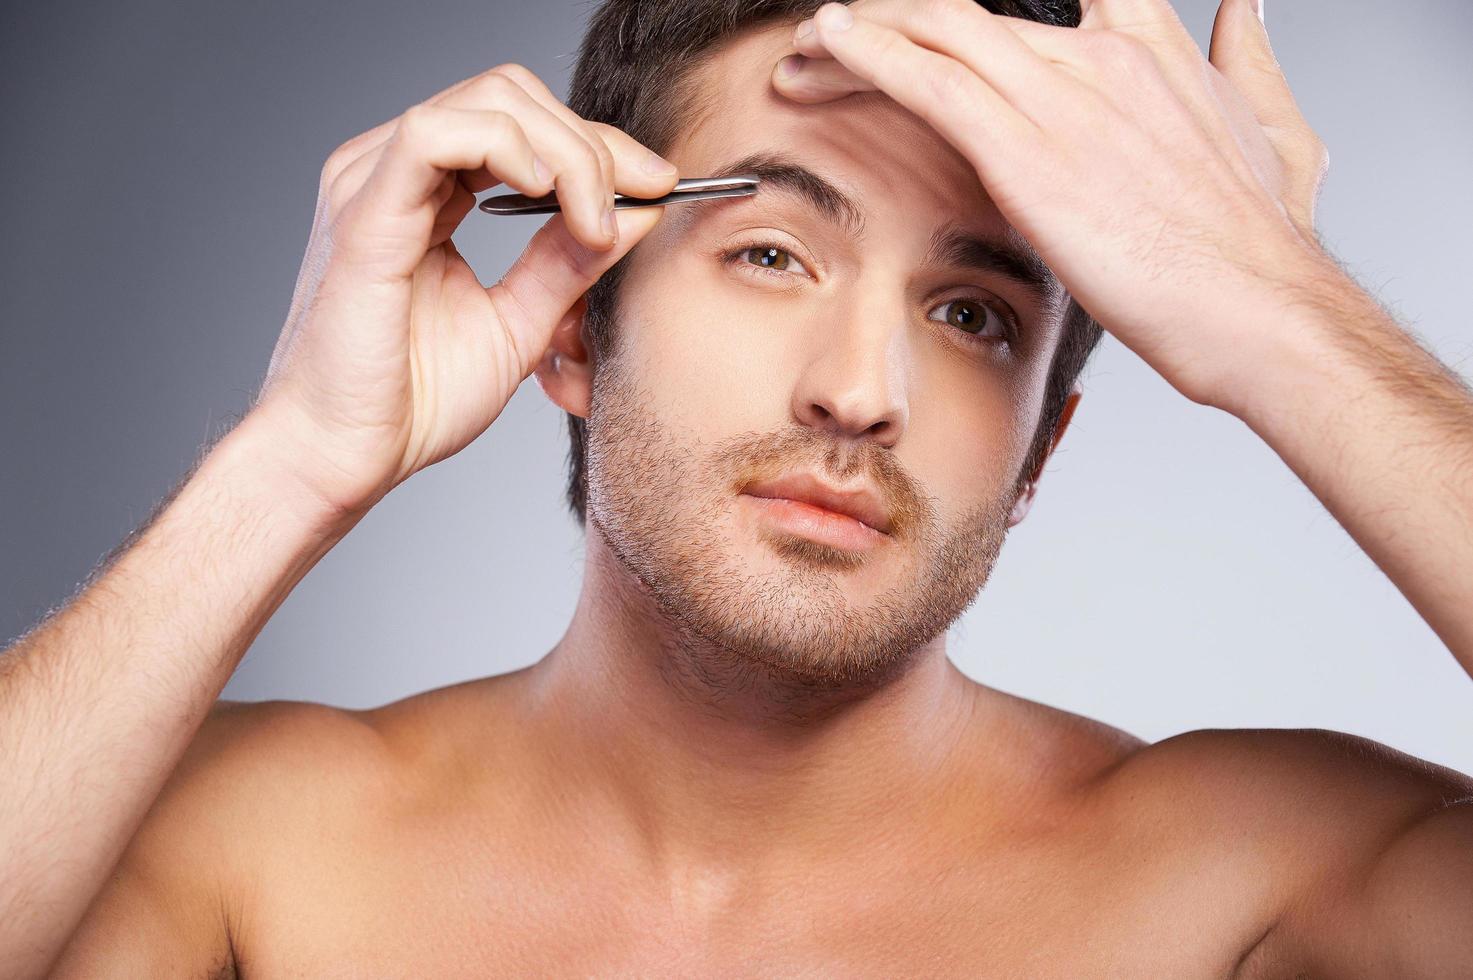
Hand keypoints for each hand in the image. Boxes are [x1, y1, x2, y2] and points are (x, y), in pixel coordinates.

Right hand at [250, 63, 679, 520]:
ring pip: (486, 102)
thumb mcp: (520, 321)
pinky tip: (545, 194)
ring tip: (594, 218)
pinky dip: (507, 148)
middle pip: (511, 97)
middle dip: (591, 140)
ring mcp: (372, 183)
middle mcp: (394, 172)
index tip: (659, 184)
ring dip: (564, 149)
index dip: (598, 144)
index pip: (521, 125)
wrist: (345, 458)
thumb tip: (639, 211)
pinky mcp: (363, 211)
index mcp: (427, 193)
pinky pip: (435, 133)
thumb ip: (571, 262)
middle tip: (640, 195)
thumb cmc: (412, 402)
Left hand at [772, 0, 1336, 409]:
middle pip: (963, 14)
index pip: (1042, 2)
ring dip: (858, 35)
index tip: (922, 28)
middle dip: (890, 24)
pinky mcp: (1025, 148)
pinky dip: (865, 54)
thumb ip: (1246, 62)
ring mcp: (1062, 96)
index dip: (963, 13)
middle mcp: (1098, 57)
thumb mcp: (1272, 128)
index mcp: (1145, 51)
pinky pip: (927, 79)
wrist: (1261, 305)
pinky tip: (823, 46)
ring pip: (934, 31)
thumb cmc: (1258, 242)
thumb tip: (1245, 10)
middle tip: (831, 46)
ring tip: (804, 53)